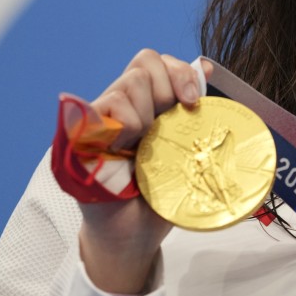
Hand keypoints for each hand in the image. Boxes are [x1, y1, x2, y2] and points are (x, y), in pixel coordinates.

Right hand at [77, 50, 210, 293]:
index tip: (195, 102)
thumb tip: (213, 72)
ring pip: (129, 82)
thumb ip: (198, 116)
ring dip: (147, 112)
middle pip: (145, 62)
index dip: (181, 72)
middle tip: (168, 126)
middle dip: (167, 90)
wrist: (133, 235)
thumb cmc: (161, 194)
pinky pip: (105, 106)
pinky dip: (126, 124)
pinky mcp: (82, 135)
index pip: (158, 61)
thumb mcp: (187, 151)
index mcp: (147, 104)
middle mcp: (123, 104)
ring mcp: (101, 117)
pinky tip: (127, 149)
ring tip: (145, 144)